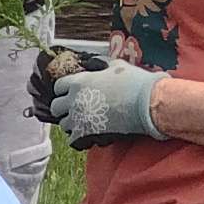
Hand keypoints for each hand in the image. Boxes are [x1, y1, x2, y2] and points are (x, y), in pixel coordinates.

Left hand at [34, 45, 167, 145]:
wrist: (147, 104)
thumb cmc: (135, 83)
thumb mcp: (116, 66)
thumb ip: (101, 64)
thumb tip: (95, 63)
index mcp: (79, 82)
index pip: (58, 86)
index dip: (65, 90)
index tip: (72, 93)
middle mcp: (74, 100)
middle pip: (56, 107)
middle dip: (64, 108)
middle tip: (76, 110)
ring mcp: (78, 119)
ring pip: (64, 125)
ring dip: (72, 124)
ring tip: (85, 123)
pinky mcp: (86, 135)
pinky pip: (72, 141)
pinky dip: (78, 139)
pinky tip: (88, 137)